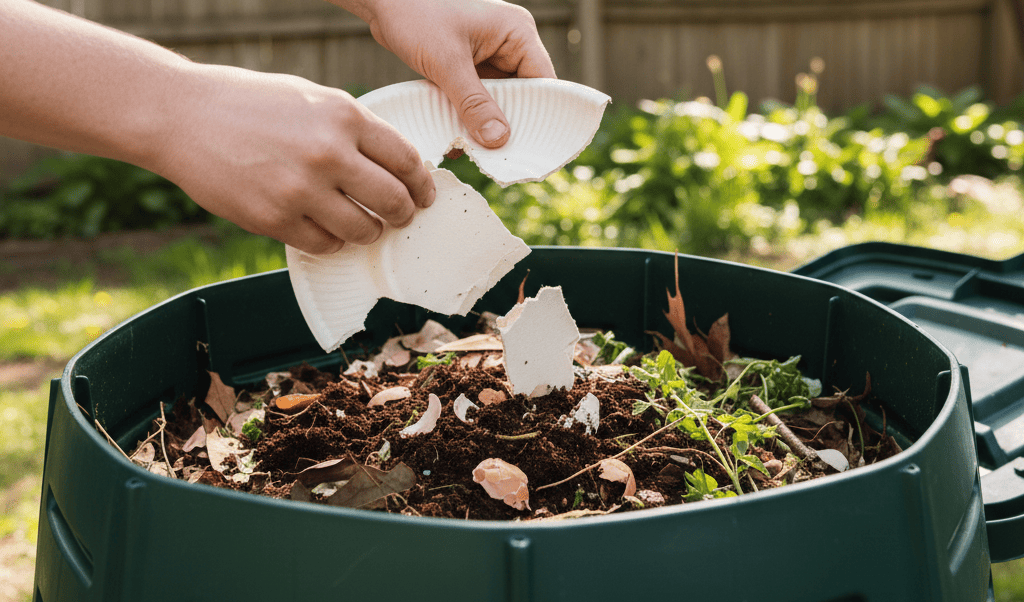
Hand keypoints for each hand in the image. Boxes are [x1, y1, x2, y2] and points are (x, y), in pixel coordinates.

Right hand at [154, 63, 435, 254]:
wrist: (183, 115)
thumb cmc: (250, 104)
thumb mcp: (312, 98)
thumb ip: (354, 129)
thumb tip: (396, 166)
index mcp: (344, 116)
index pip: (406, 160)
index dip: (421, 184)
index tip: (423, 195)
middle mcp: (329, 153)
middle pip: (394, 201)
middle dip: (403, 214)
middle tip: (400, 217)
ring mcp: (301, 189)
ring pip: (363, 230)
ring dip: (368, 231)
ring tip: (361, 224)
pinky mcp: (274, 219)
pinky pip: (324, 244)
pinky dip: (331, 241)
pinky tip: (325, 229)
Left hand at [340, 0, 556, 147]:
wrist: (382, 1)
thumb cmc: (416, 15)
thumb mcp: (447, 62)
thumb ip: (474, 103)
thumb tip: (499, 140)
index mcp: (517, 33)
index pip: (543, 82)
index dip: (540, 115)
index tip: (534, 148)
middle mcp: (508, 44)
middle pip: (523, 95)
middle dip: (510, 124)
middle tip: (502, 157)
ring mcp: (489, 55)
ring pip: (499, 101)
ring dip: (487, 124)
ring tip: (480, 151)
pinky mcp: (469, 67)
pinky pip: (478, 99)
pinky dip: (471, 117)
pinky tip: (461, 138)